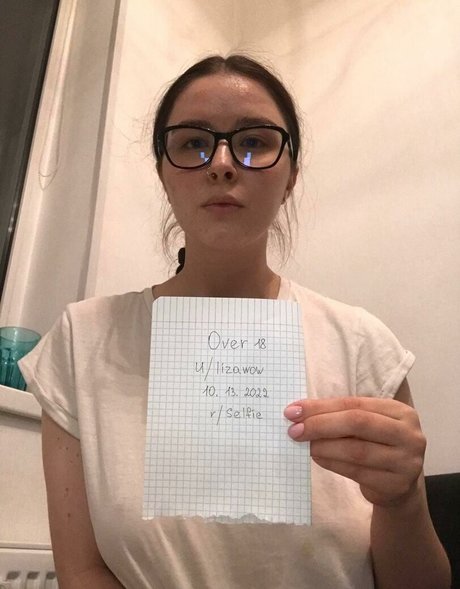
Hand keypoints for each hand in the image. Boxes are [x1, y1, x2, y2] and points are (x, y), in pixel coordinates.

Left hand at [284, 397, 426, 506]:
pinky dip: (332, 463)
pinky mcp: (396, 485)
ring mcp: (406, 461)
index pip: (354, 404)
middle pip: (357, 423)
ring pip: (356, 450)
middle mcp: (409, 434)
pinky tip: (318, 458)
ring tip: (306, 445)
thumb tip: (298, 412)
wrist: (399, 486)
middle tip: (294, 430)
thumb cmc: (376, 446)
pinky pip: (357, 472)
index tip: (293, 411)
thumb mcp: (366, 426)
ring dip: (324, 446)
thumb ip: (339, 415)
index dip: (321, 406)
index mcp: (400, 412)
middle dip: (320, 424)